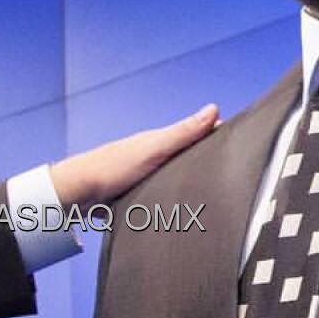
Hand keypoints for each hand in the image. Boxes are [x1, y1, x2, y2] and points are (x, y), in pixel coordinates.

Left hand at [49, 103, 218, 208]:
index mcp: (158, 142)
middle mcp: (152, 156)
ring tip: (212, 194)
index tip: (240, 138)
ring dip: (188, 183)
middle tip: (232, 172)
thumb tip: (213, 109)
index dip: (215, 134)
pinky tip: (180, 207)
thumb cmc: (111, 167)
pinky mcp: (135, 194)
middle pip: (186, 157)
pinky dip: (171, 197)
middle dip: (205, 163)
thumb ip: (182, 133)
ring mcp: (144, 175)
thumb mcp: (153, 148)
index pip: (194, 134)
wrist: (77, 194)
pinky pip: (160, 194)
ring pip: (173, 177)